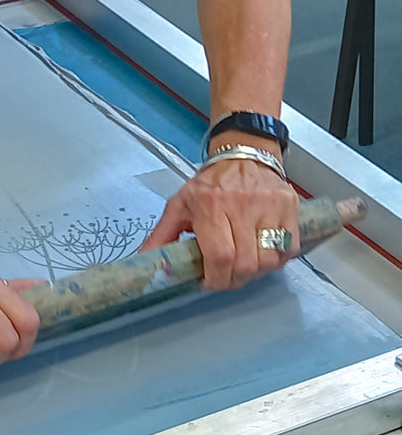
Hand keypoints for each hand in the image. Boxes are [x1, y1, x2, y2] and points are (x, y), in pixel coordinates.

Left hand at [140, 156, 298, 289]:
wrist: (244, 153)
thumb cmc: (211, 183)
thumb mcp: (180, 204)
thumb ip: (162, 235)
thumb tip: (145, 261)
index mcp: (211, 205)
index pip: (220, 256)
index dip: (216, 278)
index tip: (209, 281)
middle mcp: (243, 204)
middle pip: (246, 264)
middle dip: (234, 280)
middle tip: (225, 277)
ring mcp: (270, 205)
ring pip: (269, 260)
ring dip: (256, 272)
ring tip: (244, 265)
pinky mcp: (290, 207)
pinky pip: (289, 249)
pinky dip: (277, 259)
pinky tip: (262, 252)